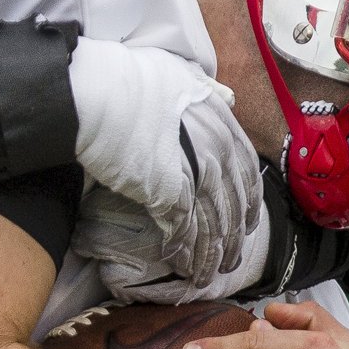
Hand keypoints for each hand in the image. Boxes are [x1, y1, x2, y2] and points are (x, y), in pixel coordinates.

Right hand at [67, 42, 263, 292]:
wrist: (101, 93)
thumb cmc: (133, 79)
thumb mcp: (181, 73)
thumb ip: (207, 89)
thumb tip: (227, 96)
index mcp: (222, 123)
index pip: (247, 173)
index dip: (247, 204)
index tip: (245, 224)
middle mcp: (216, 150)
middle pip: (233, 206)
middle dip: (232, 239)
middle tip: (229, 262)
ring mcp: (195, 173)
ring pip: (212, 224)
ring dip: (208, 255)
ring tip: (204, 275)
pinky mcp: (169, 193)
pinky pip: (183, 230)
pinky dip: (182, 250)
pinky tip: (178, 263)